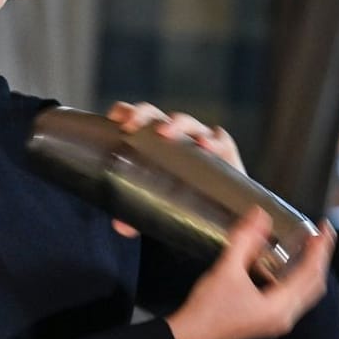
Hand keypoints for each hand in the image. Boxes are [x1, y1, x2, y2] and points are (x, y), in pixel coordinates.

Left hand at [105, 101, 245, 236]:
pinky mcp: (224, 150)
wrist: (218, 208)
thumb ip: (136, 213)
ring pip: (187, 123)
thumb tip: (121, 226)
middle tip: (130, 126)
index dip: (126, 112)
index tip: (114, 117)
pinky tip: (205, 145)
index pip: (137, 118)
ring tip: (165, 132)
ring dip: (175, 124)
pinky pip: (220, 140)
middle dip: (143, 115)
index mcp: (153, 139)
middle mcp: (175, 134)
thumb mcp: (154, 203)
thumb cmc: (178, 196)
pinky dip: (212, 140)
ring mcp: (199, 138)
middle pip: (156, 116)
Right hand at [164, 208, 334, 338]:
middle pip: (315, 284)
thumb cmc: (206, 309)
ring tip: (307, 249)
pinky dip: (297, 281)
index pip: (311, 272)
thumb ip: (245, 241)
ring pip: (306, 293)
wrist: (190, 334)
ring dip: (310, 270)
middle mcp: (284, 317)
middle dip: (320, 257)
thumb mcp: (226, 270)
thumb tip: (260, 217)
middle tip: (319, 235)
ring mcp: (277, 322)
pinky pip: (294, 299)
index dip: (321, 247)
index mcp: (279, 306)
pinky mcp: (268, 322)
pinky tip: (287, 270)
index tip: (324, 228)